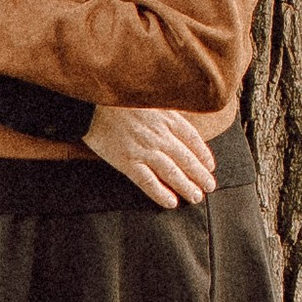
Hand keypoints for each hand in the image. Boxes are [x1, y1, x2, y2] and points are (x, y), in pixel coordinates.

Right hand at [84, 106, 222, 208]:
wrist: (92, 102)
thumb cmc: (120, 100)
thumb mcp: (151, 100)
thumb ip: (166, 114)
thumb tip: (181, 129)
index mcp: (166, 118)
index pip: (192, 138)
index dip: (203, 154)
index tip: (210, 166)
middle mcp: (159, 135)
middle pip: (186, 158)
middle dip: (200, 175)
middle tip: (209, 187)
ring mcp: (144, 149)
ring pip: (172, 172)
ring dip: (186, 186)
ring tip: (196, 196)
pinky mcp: (127, 161)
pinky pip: (148, 181)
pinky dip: (161, 193)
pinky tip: (171, 202)